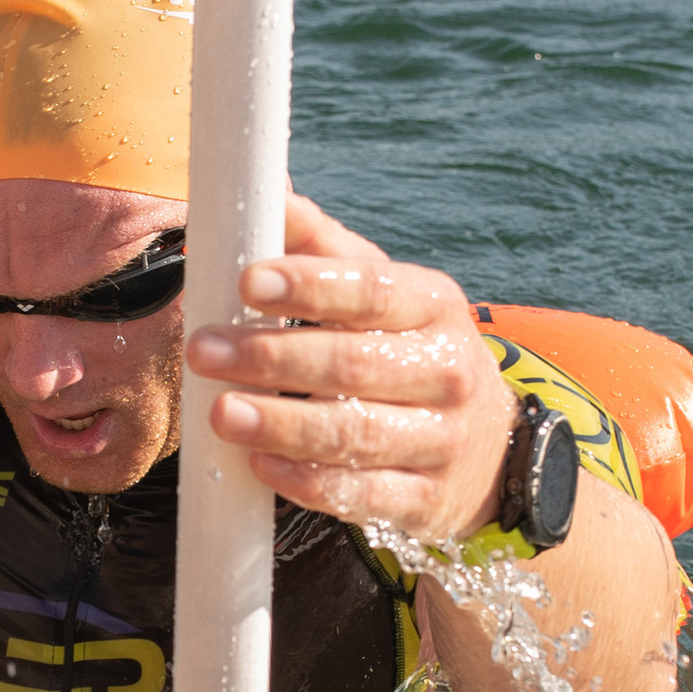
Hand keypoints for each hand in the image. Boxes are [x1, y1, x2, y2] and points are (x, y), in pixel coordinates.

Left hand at [183, 189, 513, 542]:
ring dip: (281, 425)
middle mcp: (446, 372)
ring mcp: (442, 441)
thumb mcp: (386, 294)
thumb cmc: (409, 352)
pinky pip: (361, 496)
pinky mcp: (425, 501)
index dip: (310, 285)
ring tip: (219, 413)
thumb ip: (323, 248)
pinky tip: (259, 464)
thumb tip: (268, 190)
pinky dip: (307, 482)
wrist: (489, 448)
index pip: (373, 291)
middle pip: (355, 364)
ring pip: (355, 434)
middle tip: (203, 349)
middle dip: (272, 358)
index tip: (247, 281)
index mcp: (435, 306)